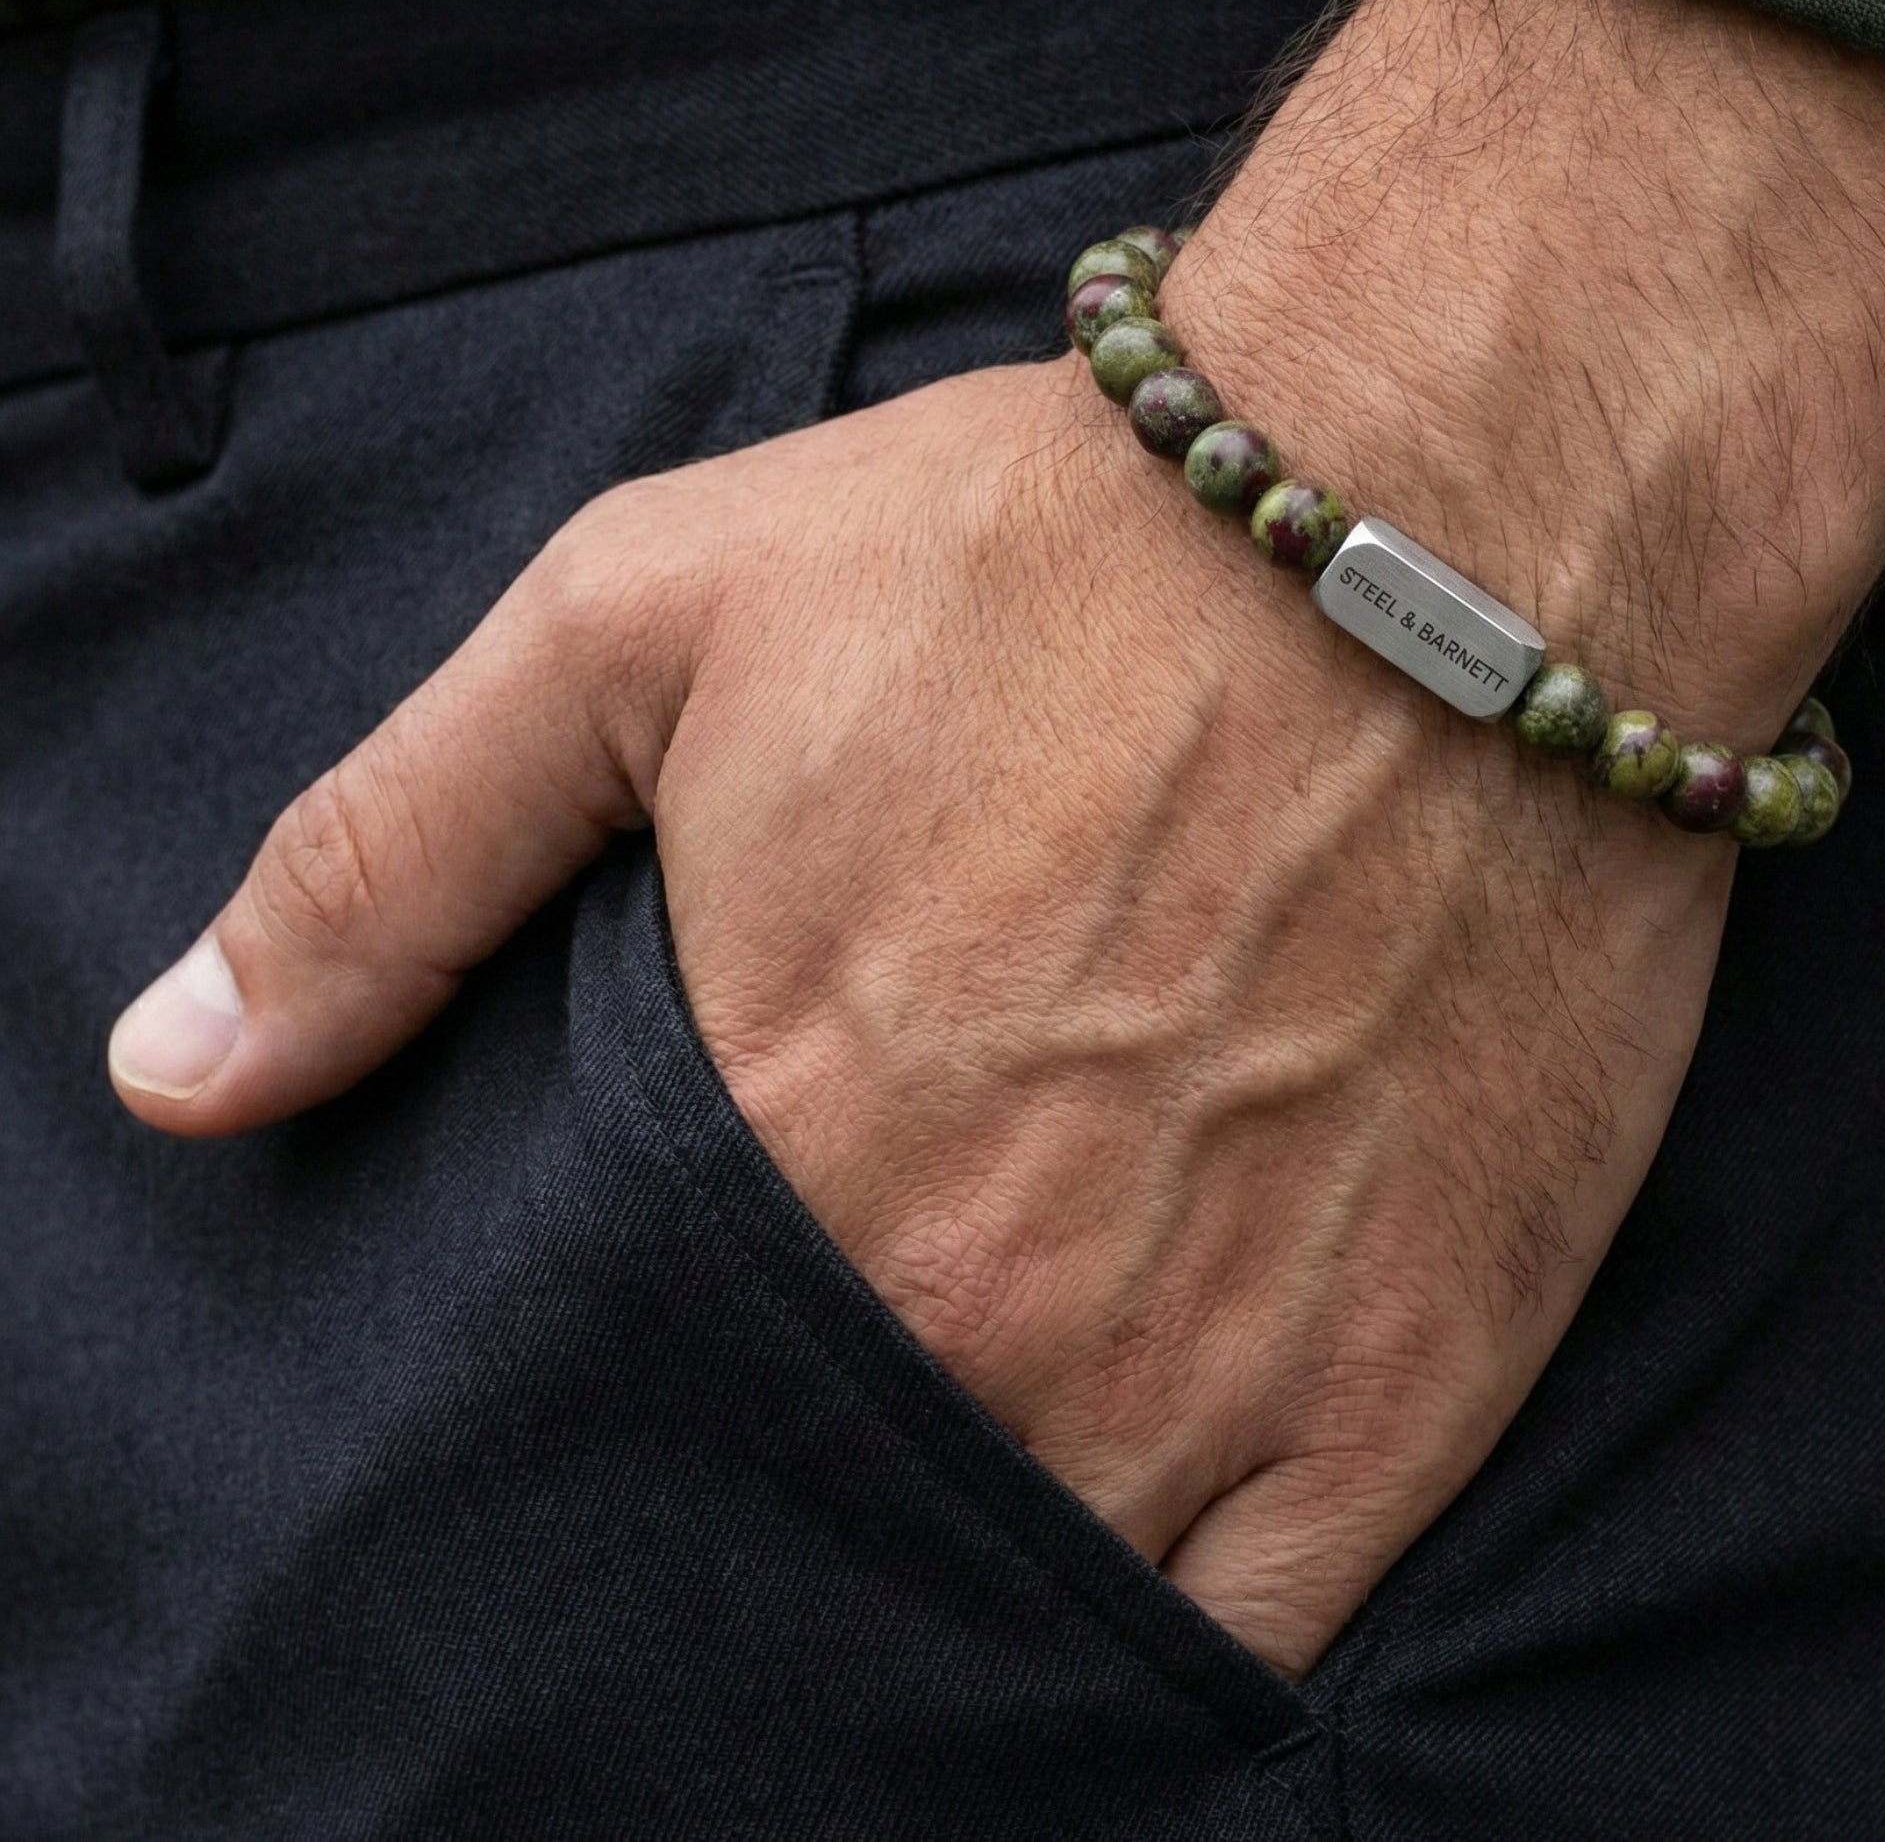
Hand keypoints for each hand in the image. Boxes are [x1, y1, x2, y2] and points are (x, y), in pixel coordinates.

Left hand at [107, 0, 1884, 1674]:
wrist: (1439, 509)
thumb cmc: (1049, 545)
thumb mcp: (641, 618)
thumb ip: (391, 859)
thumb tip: (174, 1070)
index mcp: (788, 1155)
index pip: (626, 1416)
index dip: (621, 1422)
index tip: (647, 1386)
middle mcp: (995, 1312)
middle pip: (832, 1528)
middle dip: (791, 1503)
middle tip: (805, 1421)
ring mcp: (1222, 1365)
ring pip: (1034, 1607)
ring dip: (972, 1583)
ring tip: (955, 1490)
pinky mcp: (1424, 1361)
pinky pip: (1262, 1631)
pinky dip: (1172, 1646)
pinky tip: (1119, 1588)